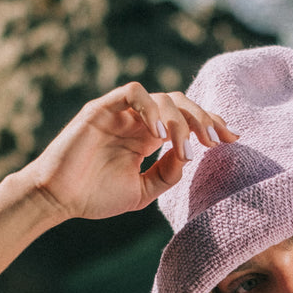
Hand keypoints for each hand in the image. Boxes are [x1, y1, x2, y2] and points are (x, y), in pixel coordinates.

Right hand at [22, 83, 237, 221]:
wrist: (60, 200)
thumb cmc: (96, 196)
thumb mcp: (143, 191)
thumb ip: (167, 174)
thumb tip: (189, 155)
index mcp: (149, 137)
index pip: (187, 120)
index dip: (211, 124)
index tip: (233, 139)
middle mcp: (138, 121)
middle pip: (181, 103)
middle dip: (204, 119)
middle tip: (216, 141)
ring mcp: (121, 113)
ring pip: (163, 97)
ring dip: (181, 119)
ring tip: (186, 147)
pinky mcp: (102, 109)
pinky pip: (133, 93)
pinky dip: (152, 108)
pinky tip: (160, 135)